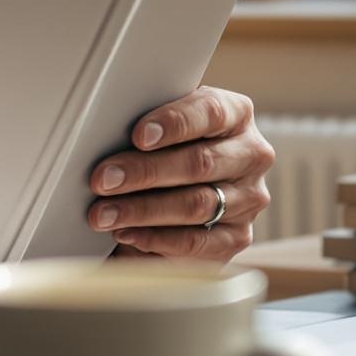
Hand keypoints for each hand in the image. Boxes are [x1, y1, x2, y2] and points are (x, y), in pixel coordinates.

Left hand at [83, 86, 272, 261]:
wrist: (183, 187)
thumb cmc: (167, 146)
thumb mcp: (164, 124)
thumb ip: (148, 122)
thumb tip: (106, 130)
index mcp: (237, 115)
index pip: (212, 112)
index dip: (175, 123)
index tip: (138, 135)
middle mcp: (252, 155)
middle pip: (200, 163)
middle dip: (144, 172)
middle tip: (103, 179)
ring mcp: (249, 199)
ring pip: (196, 205)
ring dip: (142, 210)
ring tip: (103, 213)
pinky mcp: (238, 237)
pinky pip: (196, 242)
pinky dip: (156, 239)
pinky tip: (126, 233)